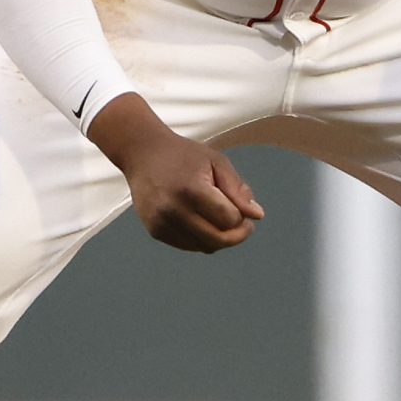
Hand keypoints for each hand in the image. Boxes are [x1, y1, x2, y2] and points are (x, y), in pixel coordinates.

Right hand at [86, 95, 265, 251]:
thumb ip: (237, 189)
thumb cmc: (185, 156)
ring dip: (219, 239)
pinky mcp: (155, 230)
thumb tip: (257, 215)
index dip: (241, 217)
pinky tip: (204, 223)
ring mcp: (161, 222)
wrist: (143, 153)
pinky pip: (188, 245)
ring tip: (222, 221)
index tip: (243, 209)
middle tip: (245, 227)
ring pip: (203, 247)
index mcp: (192, 189)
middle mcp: (173, 209)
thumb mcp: (217, 162)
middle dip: (236, 236)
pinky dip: (201, 239)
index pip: (229, 219)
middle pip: (217, 239)